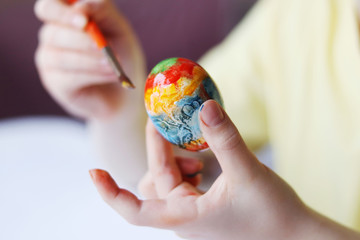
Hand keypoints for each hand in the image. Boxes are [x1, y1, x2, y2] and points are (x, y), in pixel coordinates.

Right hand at [34, 0, 145, 118]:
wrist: (126, 92)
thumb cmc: (121, 55)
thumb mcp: (118, 29)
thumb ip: (102, 11)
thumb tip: (80, 6)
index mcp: (66, 17)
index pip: (50, 6)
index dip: (62, 11)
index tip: (84, 21)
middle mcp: (52, 35)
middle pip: (52, 32)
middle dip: (78, 38)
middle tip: (99, 44)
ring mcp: (49, 59)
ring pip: (61, 56)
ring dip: (91, 60)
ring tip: (114, 65)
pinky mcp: (54, 82)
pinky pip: (68, 76)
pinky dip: (93, 74)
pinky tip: (111, 74)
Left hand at [89, 100, 312, 239]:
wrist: (296, 237)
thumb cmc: (273, 215)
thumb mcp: (247, 173)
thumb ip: (225, 139)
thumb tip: (205, 106)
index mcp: (185, 218)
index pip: (135, 210)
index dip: (111, 192)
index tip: (93, 172)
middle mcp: (184, 217)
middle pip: (155, 181)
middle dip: (158, 150)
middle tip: (160, 120)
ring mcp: (195, 213)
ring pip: (170, 180)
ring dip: (176, 158)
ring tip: (195, 149)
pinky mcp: (207, 207)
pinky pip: (186, 182)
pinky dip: (190, 165)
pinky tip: (205, 160)